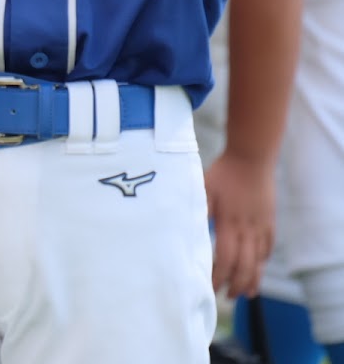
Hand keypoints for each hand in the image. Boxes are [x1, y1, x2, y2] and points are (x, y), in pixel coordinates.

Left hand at [206, 151, 275, 297]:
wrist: (252, 157)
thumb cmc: (223, 172)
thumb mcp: (203, 189)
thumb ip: (197, 211)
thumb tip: (183, 231)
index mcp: (229, 223)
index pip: (226, 259)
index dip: (218, 277)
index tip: (210, 288)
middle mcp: (248, 228)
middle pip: (245, 266)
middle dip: (235, 284)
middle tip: (226, 297)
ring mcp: (262, 225)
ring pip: (260, 260)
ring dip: (253, 279)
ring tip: (245, 293)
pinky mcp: (269, 220)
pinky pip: (268, 247)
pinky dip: (263, 261)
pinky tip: (258, 268)